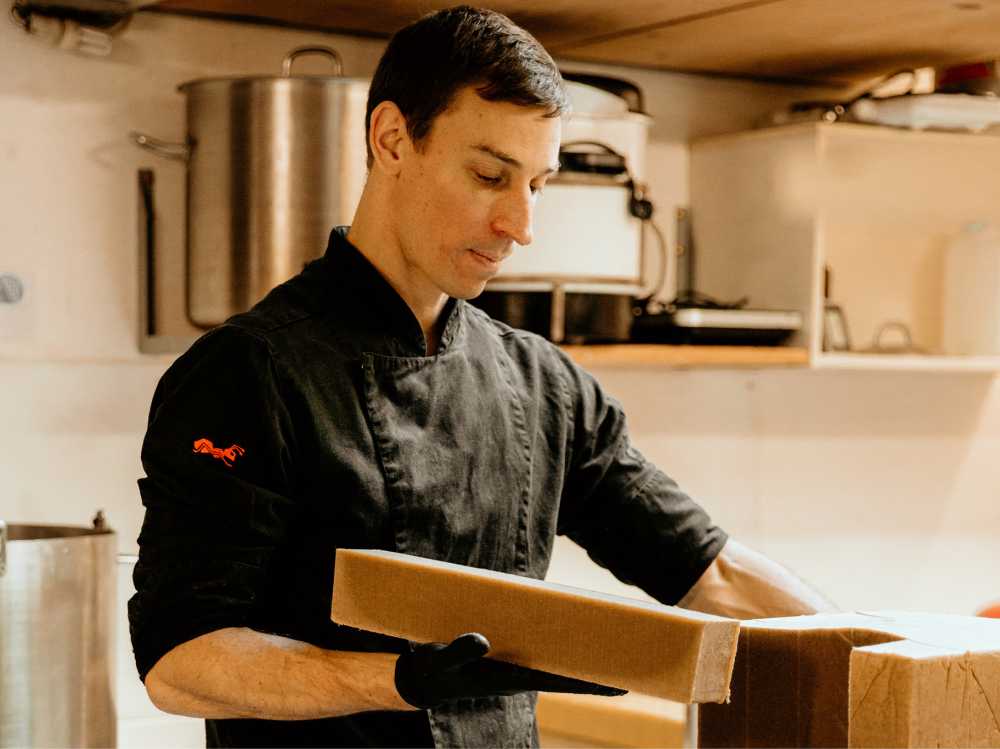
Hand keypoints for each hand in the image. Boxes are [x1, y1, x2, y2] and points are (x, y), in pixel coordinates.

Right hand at [394, 632, 626, 709]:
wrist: (422, 679)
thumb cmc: (434, 671)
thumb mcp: (441, 661)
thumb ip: (460, 652)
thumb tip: (483, 640)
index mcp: (508, 679)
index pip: (558, 682)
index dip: (590, 683)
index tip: (620, 685)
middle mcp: (517, 676)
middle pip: (565, 678)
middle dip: (596, 678)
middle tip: (631, 675)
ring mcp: (513, 669)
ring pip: (554, 668)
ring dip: (579, 664)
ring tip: (610, 656)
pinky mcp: (506, 660)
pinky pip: (539, 658)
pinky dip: (558, 652)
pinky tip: (570, 644)